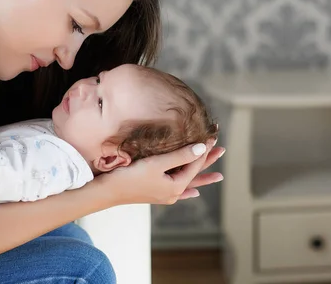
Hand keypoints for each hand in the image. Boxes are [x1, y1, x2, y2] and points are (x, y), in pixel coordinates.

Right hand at [96, 138, 222, 204]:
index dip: (204, 149)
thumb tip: (202, 148)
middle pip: (195, 173)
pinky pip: (179, 191)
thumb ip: (179, 156)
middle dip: (208, 161)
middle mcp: (173, 192)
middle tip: (222, 149)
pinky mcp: (156, 193)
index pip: (194, 164)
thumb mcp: (156, 164)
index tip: (212, 136)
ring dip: (202, 176)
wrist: (108, 191)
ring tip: (218, 176)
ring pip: (188, 181)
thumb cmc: (130, 176)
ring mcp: (165, 194)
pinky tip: (194, 193)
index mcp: (176, 186)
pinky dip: (188, 191)